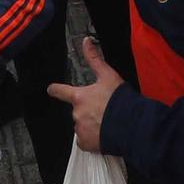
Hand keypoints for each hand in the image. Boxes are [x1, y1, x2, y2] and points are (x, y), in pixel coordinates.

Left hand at [45, 36, 124, 152]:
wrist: (131, 125)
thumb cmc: (119, 100)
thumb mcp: (108, 76)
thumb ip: (94, 59)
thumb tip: (86, 40)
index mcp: (79, 97)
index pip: (60, 91)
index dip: (55, 90)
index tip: (51, 89)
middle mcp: (76, 113)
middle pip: (78, 110)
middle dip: (87, 110)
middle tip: (103, 110)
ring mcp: (80, 130)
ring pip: (82, 125)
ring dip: (90, 124)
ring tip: (106, 123)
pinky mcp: (86, 144)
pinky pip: (85, 141)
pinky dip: (92, 139)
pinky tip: (103, 135)